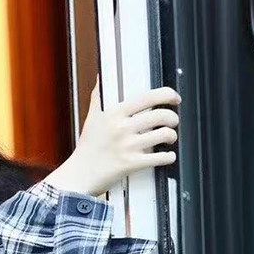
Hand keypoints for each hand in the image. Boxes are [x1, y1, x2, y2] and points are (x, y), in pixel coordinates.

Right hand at [45, 79, 179, 195]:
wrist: (79, 175)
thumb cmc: (87, 149)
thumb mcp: (91, 118)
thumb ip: (98, 97)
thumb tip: (100, 77)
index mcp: (114, 114)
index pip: (148, 97)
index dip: (167, 94)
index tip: (173, 98)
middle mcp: (122, 128)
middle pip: (161, 115)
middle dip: (172, 118)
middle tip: (172, 121)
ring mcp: (128, 147)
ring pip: (164, 135)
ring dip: (172, 136)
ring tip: (169, 137)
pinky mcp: (132, 164)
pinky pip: (160, 158)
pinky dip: (168, 156)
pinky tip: (167, 156)